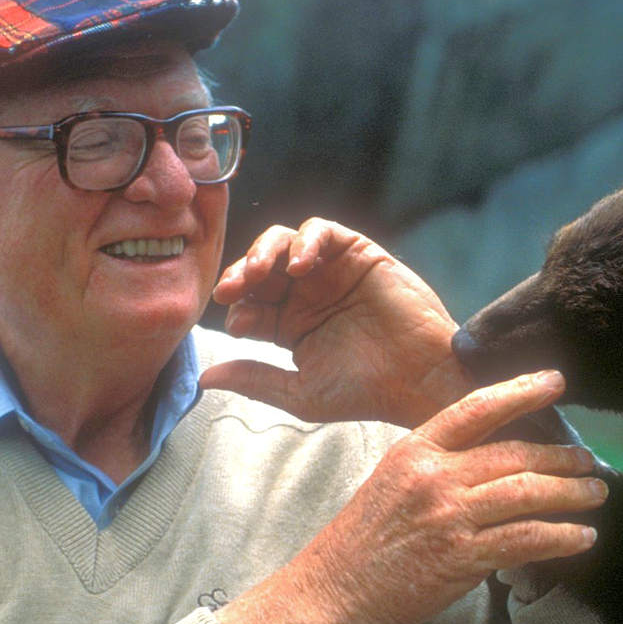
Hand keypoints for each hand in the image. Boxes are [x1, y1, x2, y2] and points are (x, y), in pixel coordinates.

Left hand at [200, 218, 474, 427]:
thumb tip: (204, 376)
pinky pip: (322, 231)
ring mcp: (331, 272)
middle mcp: (307, 295)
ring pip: (284, 242)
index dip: (237, 309)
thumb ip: (254, 379)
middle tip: (230, 290)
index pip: (250, 305)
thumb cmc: (364, 393)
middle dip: (240, 275)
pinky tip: (299, 265)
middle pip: (260, 269)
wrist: (418, 380)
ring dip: (264, 252)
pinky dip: (306, 240)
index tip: (237, 325)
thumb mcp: (299, 392)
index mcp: (290, 326)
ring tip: (258, 272)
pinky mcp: (358, 254)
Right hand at [217, 370, 604, 623]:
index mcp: (416, 449)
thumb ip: (439, 463)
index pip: (477, 408)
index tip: (556, 381)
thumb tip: (495, 458)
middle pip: (514, 454)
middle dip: (561, 456)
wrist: (334, 591)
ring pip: (528, 493)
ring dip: (571, 494)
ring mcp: (449, 517)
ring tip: (596, 493)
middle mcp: (435, 476)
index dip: (521, 390)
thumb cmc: (364, 538)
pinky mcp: (461, 558)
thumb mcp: (392, 479)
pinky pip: (526, 540)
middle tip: (588, 459)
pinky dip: (561, 537)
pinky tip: (582, 538)